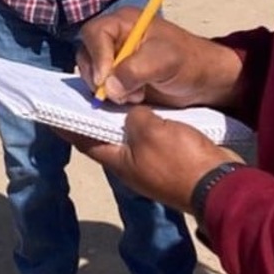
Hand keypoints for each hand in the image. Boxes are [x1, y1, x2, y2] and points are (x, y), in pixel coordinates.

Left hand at [72, 106, 242, 211]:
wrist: (221, 184)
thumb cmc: (178, 159)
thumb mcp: (149, 131)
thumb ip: (133, 116)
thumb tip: (131, 114)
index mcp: (118, 162)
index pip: (83, 140)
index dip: (68, 124)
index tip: (52, 107)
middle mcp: (130, 164)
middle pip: (106, 137)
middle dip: (96, 115)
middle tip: (88, 89)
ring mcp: (151, 164)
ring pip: (130, 136)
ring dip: (123, 116)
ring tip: (115, 90)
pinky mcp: (170, 158)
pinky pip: (151, 136)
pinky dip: (144, 120)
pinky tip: (145, 103)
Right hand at [76, 9, 243, 108]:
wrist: (206, 82)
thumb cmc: (189, 62)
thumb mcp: (164, 61)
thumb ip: (134, 70)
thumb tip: (108, 88)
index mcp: (124, 22)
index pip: (94, 33)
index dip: (96, 56)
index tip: (105, 80)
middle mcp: (114, 38)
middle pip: (86, 53)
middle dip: (100, 76)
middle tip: (121, 93)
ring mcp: (114, 58)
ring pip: (91, 72)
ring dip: (107, 89)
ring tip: (134, 96)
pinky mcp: (117, 77)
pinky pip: (101, 86)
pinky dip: (111, 96)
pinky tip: (133, 99)